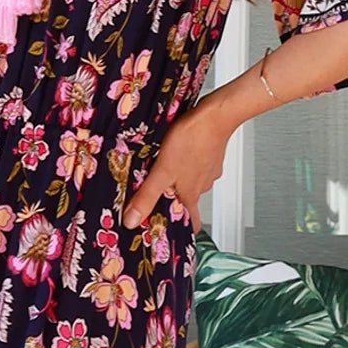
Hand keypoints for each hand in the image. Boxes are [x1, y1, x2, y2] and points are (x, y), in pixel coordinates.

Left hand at [122, 100, 232, 233]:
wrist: (216, 114)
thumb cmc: (192, 140)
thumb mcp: (162, 171)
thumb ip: (147, 196)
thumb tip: (132, 220)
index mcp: (191, 194)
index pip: (191, 222)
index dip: (183, 228)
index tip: (175, 233)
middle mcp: (202, 185)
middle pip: (189, 199)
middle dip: (175, 198)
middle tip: (160, 192)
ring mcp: (209, 169)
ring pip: (193, 179)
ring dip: (181, 177)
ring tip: (166, 169)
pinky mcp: (211, 152)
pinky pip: (198, 162)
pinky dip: (189, 160)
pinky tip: (179, 151)